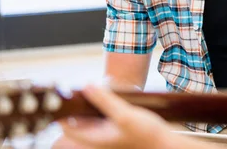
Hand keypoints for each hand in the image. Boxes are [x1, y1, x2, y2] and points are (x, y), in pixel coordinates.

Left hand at [57, 85, 199, 148]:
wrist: (164, 142)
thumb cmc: (146, 134)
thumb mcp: (124, 115)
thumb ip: (105, 101)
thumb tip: (86, 86)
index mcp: (94, 138)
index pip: (67, 126)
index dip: (62, 111)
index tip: (64, 94)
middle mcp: (98, 135)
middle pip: (79, 116)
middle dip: (83, 99)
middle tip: (87, 84)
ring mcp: (107, 129)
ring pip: (92, 111)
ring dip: (96, 98)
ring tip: (105, 84)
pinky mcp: (116, 124)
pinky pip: (104, 110)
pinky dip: (106, 100)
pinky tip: (115, 90)